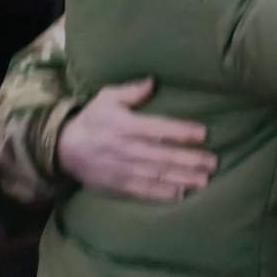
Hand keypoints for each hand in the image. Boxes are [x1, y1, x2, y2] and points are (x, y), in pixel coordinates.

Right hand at [56, 79, 216, 200]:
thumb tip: (152, 82)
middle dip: (190, 160)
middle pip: (162, 155)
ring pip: (157, 175)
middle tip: (213, 162)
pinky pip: (143, 191)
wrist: (64, 149)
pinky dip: (163, 194)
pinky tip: (181, 194)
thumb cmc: (92, 119)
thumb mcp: (106, 98)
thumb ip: (130, 91)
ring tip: (204, 180)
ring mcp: (123, 170)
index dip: (181, 131)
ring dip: (182, 179)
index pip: (157, 128)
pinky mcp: (119, 186)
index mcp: (124, 125)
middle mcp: (126, 149)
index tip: (203, 133)